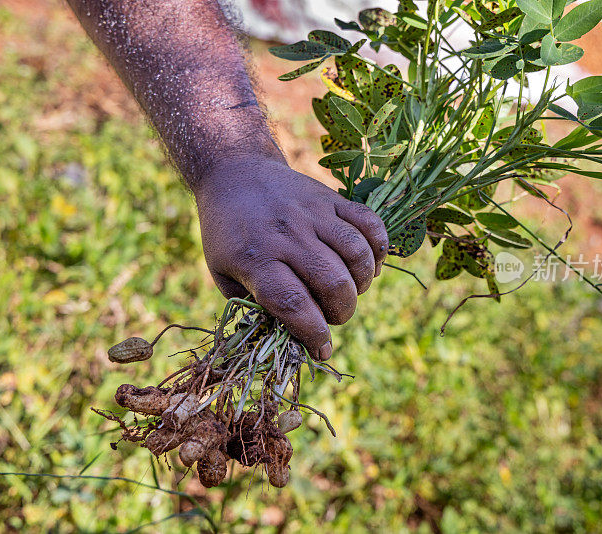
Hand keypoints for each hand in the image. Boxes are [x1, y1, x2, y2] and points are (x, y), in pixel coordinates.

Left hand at [193, 155, 387, 360]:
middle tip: (334, 315)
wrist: (234, 174)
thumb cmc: (228, 234)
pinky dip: (378, 248)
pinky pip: (369, 222)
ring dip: (362, 282)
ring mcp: (312, 213)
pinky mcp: (330, 198)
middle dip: (341, 311)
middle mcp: (287, 234)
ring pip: (356, 253)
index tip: (322, 349)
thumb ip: (253, 305)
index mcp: (256, 258)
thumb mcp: (223, 273)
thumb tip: (289, 338)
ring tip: (352, 290)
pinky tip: (369, 264)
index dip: (314, 333)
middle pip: (331, 282)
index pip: (293, 303)